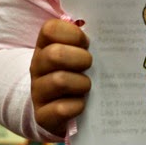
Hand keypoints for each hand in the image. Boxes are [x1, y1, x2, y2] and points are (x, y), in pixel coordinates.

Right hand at [30, 19, 91, 136]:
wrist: (57, 111)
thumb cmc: (76, 74)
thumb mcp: (78, 55)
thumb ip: (86, 42)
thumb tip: (108, 30)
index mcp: (46, 46)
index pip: (50, 29)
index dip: (73, 34)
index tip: (86, 43)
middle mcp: (37, 66)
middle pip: (55, 54)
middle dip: (81, 59)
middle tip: (89, 65)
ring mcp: (38, 91)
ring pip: (59, 81)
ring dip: (81, 83)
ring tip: (87, 86)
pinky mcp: (42, 115)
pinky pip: (61, 109)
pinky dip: (77, 106)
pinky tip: (81, 104)